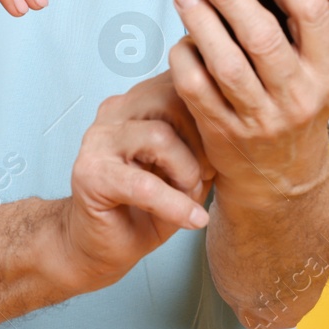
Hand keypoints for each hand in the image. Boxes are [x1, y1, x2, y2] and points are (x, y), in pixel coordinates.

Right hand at [51, 72, 214, 293]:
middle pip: (171, 100)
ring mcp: (98, 141)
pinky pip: (143, 184)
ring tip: (192, 195)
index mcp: (136, 103)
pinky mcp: (91, 174)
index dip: (209, 113)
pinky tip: (191, 219)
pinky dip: (174, 204)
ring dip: (187, 172)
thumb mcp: (186, 170)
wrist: (101, 246)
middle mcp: (114, 113)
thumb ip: (203, 145)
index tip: (223, 148)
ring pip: (159, 136)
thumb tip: (237, 130)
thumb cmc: (145, 207)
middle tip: (210, 173)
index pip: (180, 82)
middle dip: (201, 140)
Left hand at [167, 0, 328, 208]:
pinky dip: (184, 59)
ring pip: (225, 64)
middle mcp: (298, 94)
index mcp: (328, 68)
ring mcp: (260, 118)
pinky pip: (197, 90)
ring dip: (200, 22)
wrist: (284, 178)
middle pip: (261, 36)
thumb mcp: (327, 57)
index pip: (310, 13)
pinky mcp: (223, 133)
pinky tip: (181, 37)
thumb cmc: (303, 100)